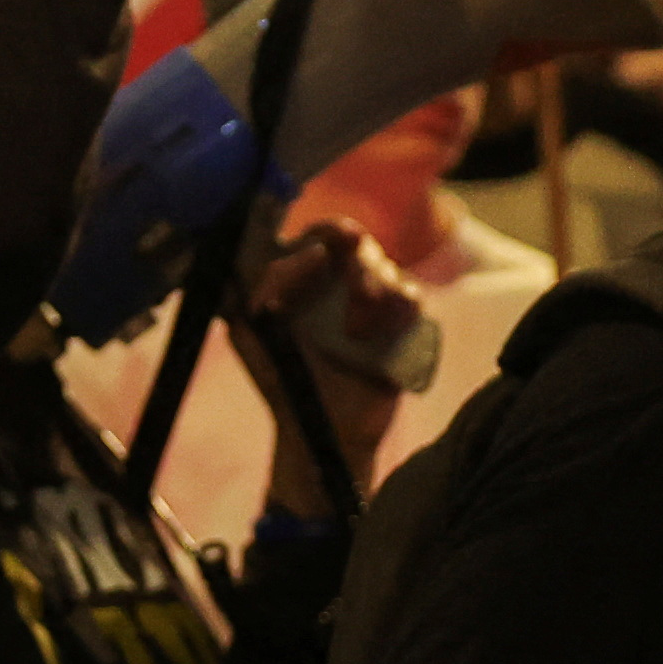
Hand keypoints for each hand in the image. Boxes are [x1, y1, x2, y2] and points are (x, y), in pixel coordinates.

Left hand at [236, 218, 430, 514]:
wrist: (321, 429)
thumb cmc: (281, 378)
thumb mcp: (250, 332)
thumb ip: (252, 291)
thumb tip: (281, 262)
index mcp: (299, 275)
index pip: (315, 235)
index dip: (322, 234)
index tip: (319, 253)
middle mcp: (336, 280)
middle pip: (356, 243)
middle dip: (356, 257)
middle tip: (356, 276)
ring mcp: (371, 300)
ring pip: (385, 268)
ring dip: (374, 291)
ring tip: (356, 333)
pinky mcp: (400, 324)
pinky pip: (412, 298)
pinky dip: (401, 309)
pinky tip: (381, 334)